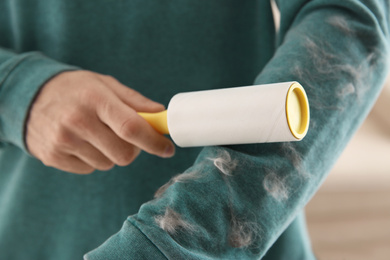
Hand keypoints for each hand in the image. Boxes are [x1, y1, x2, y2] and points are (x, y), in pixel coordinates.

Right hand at [26, 70, 174, 173]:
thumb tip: (161, 114)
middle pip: (124, 154)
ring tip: (97, 134)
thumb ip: (135, 101)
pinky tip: (83, 142)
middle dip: (133, 149)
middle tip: (126, 136)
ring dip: (111, 153)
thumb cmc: (75, 89)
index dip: (154, 142)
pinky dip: (93, 159)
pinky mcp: (53, 157)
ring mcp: (63, 141)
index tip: (167, 149)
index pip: (132, 128)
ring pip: (108, 164)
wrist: (29, 97)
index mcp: (95, 99)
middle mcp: (77, 121)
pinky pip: (89, 169)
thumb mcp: (104, 84)